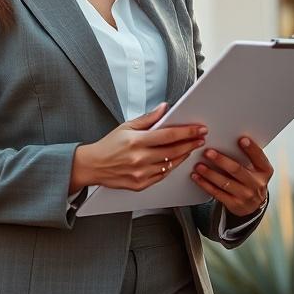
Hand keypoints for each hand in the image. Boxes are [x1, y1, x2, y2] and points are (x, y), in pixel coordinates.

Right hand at [72, 102, 207, 191]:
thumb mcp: (126, 126)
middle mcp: (139, 158)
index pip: (169, 135)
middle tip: (200, 138)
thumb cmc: (108, 146)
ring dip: (184, 155)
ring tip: (191, 147)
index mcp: (136, 141)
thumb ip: (148, 118)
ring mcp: (141, 173)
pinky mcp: (141, 185)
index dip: (187, 131)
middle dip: (190, 143)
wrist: (93, 166)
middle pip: (174, 151)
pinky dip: (171, 167)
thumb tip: (164, 108)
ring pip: (171, 164)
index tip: (199, 129)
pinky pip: (162, 176)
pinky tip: (176, 160)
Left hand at [191, 135, 271, 217]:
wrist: (253, 205)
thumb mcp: (256, 169)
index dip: (251, 149)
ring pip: (225, 183)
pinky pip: (217, 193)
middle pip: (237, 170)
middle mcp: (257, 184)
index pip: (259, 158)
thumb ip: (247, 157)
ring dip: (210, 173)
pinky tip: (197, 177)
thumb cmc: (251, 179)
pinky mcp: (234, 204)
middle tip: (208, 152)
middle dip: (221, 160)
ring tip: (198, 165)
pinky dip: (205, 184)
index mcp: (264, 171)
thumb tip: (227, 140)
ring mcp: (246, 196)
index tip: (241, 139)